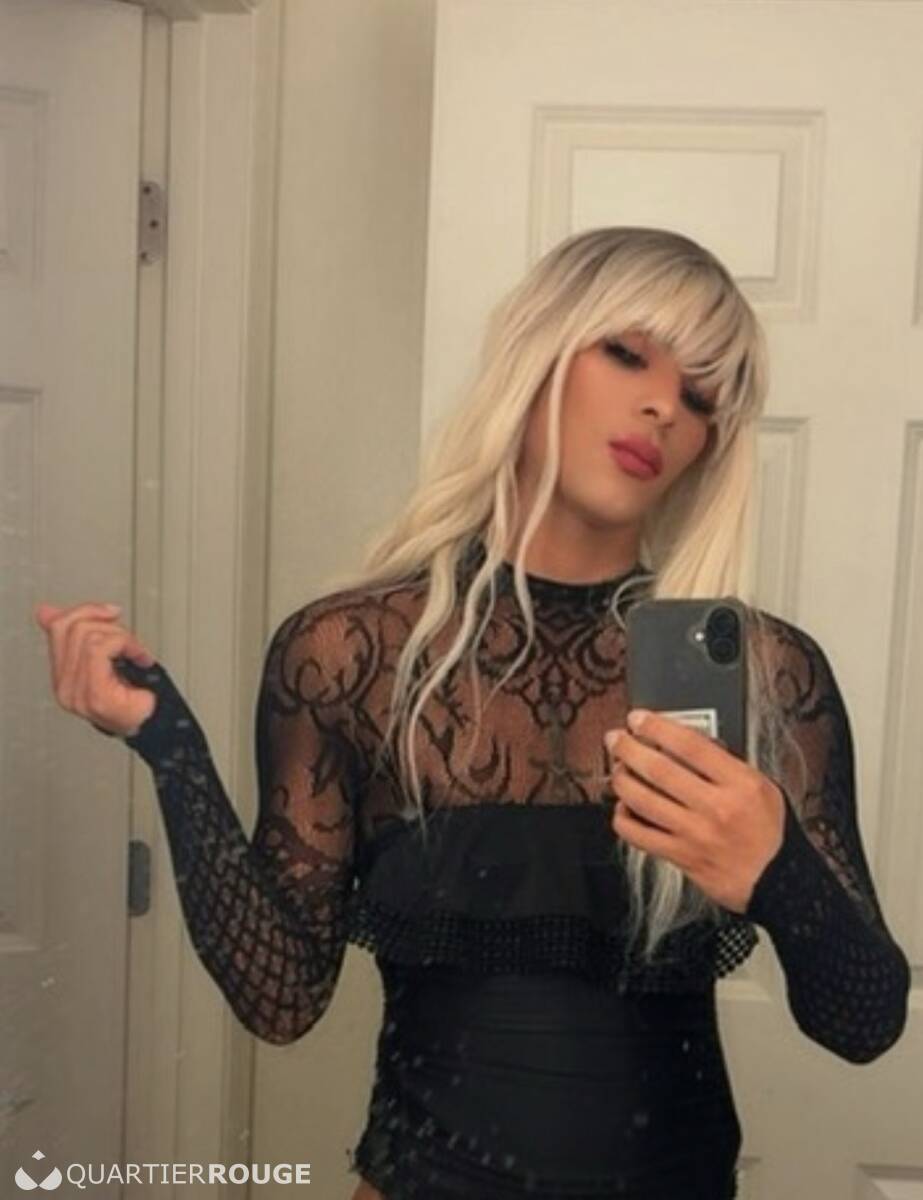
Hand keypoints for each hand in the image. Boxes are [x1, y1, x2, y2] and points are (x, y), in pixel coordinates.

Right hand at [34, 601, 157, 737]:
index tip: (111, 612)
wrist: (155, 726)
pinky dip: (126, 645)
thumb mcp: (107, 658)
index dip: (85, 610)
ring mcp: (75, 692)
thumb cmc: (135, 699)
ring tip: (136, 652)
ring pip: (86, 635)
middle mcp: (63, 685)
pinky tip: (140, 658)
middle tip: (128, 639)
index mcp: (63, 675)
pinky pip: (99, 649)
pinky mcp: (92, 695)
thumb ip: (81, 635)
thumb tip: (46, 611)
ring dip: (121, 636)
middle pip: (70, 626)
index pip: (57, 627)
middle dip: (107, 623)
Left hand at [604, 709, 785, 913]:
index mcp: (740, 784)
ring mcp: (696, 834)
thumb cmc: (773, 835)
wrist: (781, 881)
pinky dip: (623, 820)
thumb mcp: (764, 787)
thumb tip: (691, 741)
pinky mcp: (682, 858)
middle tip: (615, 738)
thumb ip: (728, 764)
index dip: (657, 727)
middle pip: (659, 769)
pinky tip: (623, 809)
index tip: (639, 719)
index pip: (690, 745)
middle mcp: (716, 808)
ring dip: (621, 780)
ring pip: (643, 800)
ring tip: (617, 769)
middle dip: (629, 748)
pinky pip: (640, 836)